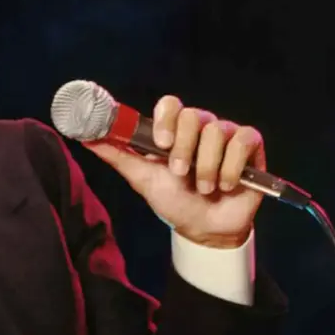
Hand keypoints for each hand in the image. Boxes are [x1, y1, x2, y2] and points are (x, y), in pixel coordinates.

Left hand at [82, 95, 265, 247]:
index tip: (161, 144)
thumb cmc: (172, 199)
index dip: (166, 119)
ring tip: (203, 187)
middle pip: (194, 115)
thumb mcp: (141, 177)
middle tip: (180, 173)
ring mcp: (226, 134)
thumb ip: (115, 154)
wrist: (204, 229)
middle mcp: (200, 126)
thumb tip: (83, 137)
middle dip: (186, 150)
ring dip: (207, 166)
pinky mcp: (251, 145)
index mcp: (174, 129)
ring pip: (218, 131)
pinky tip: (227, 184)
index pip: (170, 104)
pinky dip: (232, 167)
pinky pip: (244, 140)